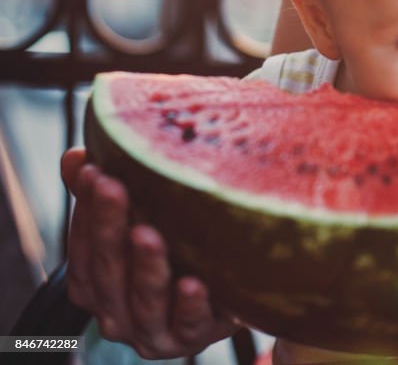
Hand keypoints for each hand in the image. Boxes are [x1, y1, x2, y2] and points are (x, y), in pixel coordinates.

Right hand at [60, 148, 239, 358]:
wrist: (222, 298)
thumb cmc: (172, 255)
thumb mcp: (139, 221)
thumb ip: (103, 196)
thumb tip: (75, 157)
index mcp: (94, 285)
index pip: (82, 248)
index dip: (86, 210)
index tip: (93, 170)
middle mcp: (115, 312)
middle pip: (108, 270)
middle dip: (109, 227)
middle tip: (113, 187)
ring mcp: (151, 332)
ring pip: (144, 301)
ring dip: (146, 267)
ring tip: (149, 234)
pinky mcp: (190, 340)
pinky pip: (188, 324)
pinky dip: (189, 306)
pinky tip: (194, 284)